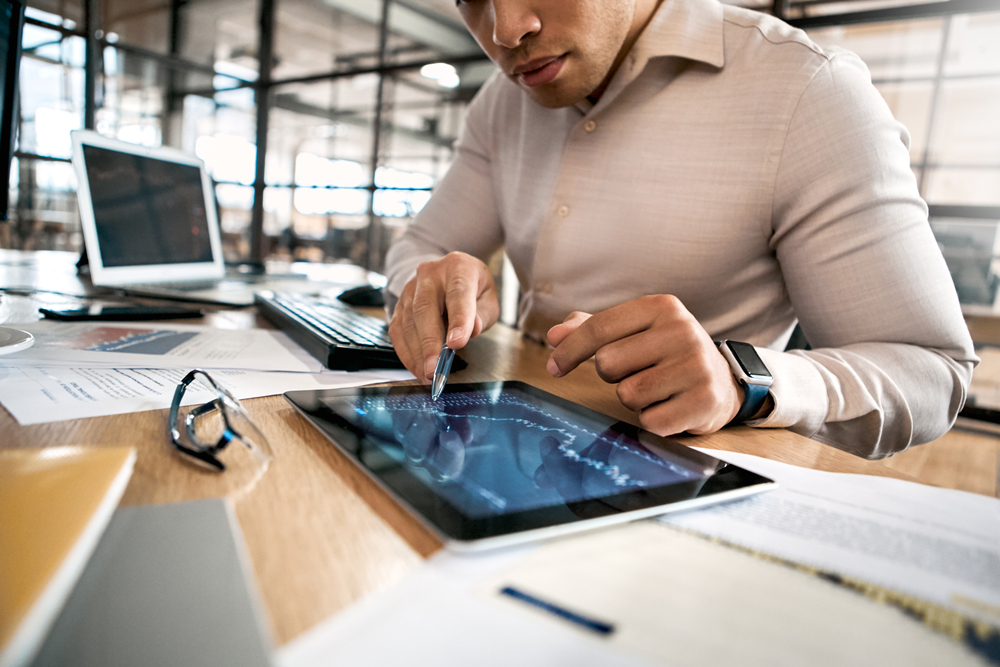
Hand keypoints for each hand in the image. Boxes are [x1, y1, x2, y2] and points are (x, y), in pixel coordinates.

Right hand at [388, 252, 498, 381]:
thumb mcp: (487, 299)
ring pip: (408, 322)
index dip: (458, 319)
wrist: (449, 275)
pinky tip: (416, 367)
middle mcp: (430, 274)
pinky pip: (397, 330)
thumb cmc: (472, 289)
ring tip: (427, 374)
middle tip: (434, 368)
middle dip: (430, 343)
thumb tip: (471, 329)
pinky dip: (406, 353)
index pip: (458, 293)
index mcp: (458, 267)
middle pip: (425, 309)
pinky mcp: (399, 304)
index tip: (457, 344)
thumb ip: (482, 315)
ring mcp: (410, 288)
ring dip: (416, 352)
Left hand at [545, 295, 742, 435]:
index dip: (569, 350)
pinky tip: (671, 406)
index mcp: (661, 307)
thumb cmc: (666, 354)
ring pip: (628, 395)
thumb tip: (555, 335)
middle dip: (613, 376)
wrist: (724, 381)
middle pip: (608, 363)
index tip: (554, 367)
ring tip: (657, 388)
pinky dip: (653, 420)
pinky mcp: (704, 401)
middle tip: (638, 372)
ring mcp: (697, 366)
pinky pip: (650, 421)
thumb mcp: (635, 331)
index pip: (599, 328)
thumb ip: (592, 329)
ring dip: (634, 399)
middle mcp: (682, 331)